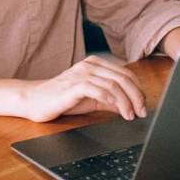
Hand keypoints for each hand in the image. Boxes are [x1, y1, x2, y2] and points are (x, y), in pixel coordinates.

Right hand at [21, 55, 146, 122]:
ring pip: (113, 84)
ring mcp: (81, 73)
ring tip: (131, 115)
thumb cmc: (63, 99)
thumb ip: (111, 100)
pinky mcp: (73, 85)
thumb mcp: (92, 99)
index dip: (138, 90)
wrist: (35, 100)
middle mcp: (90, 65)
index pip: (126, 74)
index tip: (143, 106)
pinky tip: (117, 110)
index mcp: (96, 64)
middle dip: (136, 97)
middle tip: (142, 112)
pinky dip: (110, 99)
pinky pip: (97, 89)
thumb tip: (132, 107)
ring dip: (126, 102)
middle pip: (123, 78)